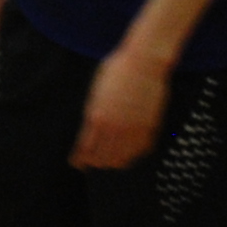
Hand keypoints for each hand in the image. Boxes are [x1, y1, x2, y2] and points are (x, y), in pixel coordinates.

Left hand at [70, 45, 169, 171]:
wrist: (144, 62)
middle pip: (102, 159)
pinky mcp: (149, 128)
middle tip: (92, 164)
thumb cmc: (117, 70)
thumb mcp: (96, 93)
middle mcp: (114, 128)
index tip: (77, 163)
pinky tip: (129, 153)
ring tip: (109, 162)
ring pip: (121, 159)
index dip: (80, 160)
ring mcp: (133, 129)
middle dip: (94, 163)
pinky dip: (133, 155)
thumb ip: (93, 114)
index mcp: (96, 118)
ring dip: (113, 162)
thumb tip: (91, 130)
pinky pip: (140, 151)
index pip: (85, 150)